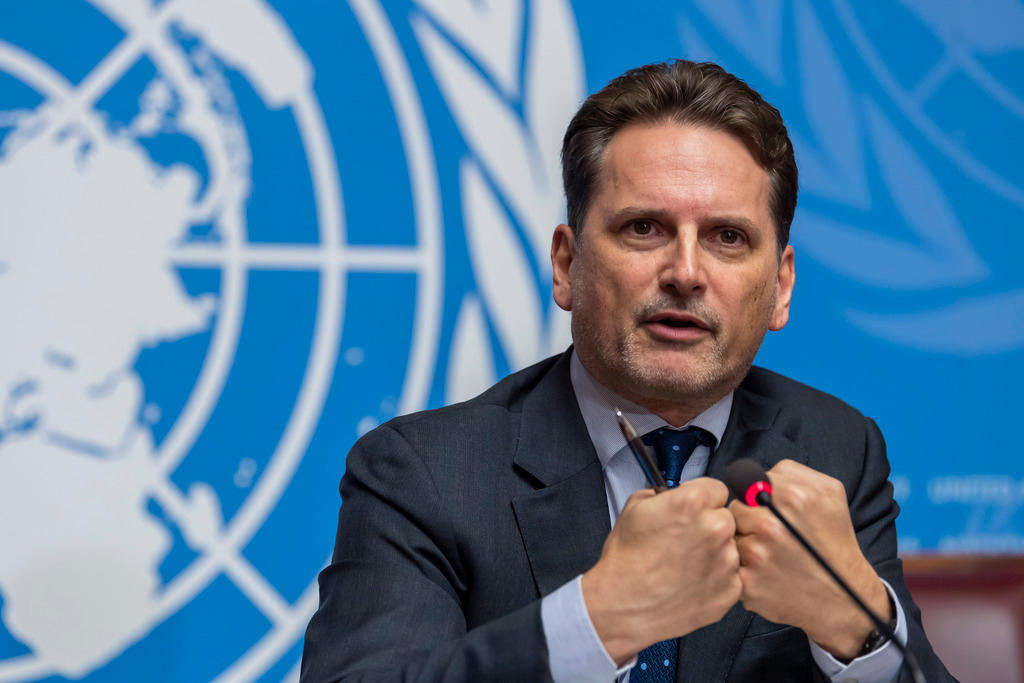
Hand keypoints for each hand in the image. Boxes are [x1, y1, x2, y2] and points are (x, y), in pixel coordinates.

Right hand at [582, 477, 740, 664]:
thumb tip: (672, 495)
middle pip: (725, 518)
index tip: (694, 511)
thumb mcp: (634, 507)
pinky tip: (690, 582)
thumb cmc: (626, 560)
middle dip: (709, 526)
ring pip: (730, 548)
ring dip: (714, 553)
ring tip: (684, 565)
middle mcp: (716, 528)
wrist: (623, 605)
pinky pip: (731, 576)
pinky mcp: (730, 589)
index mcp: (693, 502)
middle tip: (685, 540)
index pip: (717, 489)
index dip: (703, 500)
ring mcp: (726, 561)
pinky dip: (715, 579)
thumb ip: (662, 495)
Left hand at [728, 459, 890, 658]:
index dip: (755, 497)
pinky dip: (742, 569)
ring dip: (743, 545)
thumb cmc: (834, 541)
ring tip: (769, 555)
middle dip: (747, 520)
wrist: (846, 597)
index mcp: (791, 496)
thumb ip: (792, 471)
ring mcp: (758, 555)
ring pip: (729, 537)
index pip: (746, 482)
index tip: (769, 511)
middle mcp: (771, 524)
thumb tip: (757, 472)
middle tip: (771, 536)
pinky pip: (729, 565)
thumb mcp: (830, 492)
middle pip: (734, 510)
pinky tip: (764, 573)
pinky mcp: (748, 584)